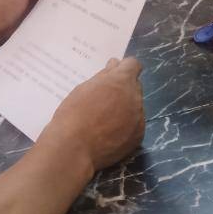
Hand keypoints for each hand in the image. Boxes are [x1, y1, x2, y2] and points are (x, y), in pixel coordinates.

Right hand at [41, 57, 144, 171]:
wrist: (74, 148)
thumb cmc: (73, 114)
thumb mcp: (84, 88)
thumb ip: (104, 75)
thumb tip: (115, 64)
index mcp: (121, 81)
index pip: (133, 65)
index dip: (124, 68)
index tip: (113, 75)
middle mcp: (135, 97)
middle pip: (134, 86)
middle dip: (122, 88)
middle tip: (103, 99)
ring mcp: (139, 118)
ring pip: (135, 106)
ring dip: (124, 107)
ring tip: (103, 119)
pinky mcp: (138, 137)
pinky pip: (135, 125)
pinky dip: (126, 125)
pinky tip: (109, 132)